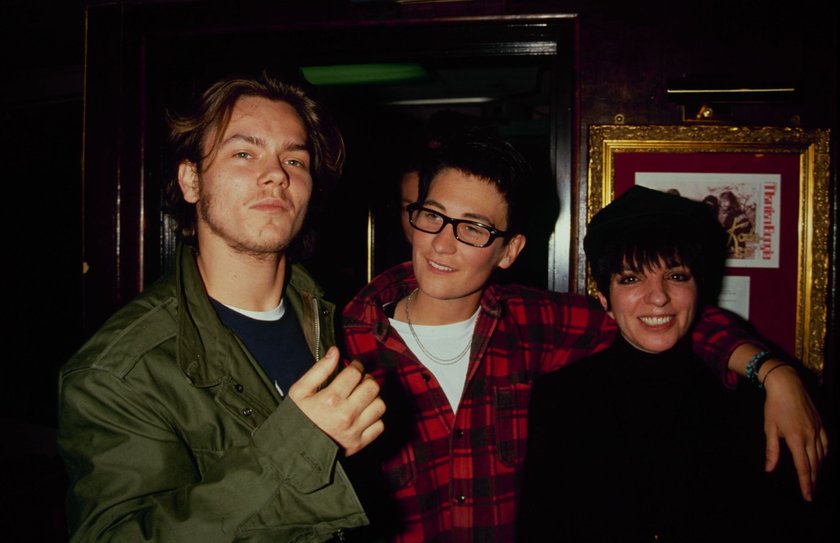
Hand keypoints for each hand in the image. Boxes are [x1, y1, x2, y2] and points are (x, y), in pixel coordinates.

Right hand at [288, 347, 385, 455]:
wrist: (294, 450)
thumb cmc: (296, 418)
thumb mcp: (300, 391)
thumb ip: (319, 370)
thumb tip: (335, 352)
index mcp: (330, 399)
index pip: (355, 373)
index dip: (356, 366)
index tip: (353, 367)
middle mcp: (345, 414)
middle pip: (372, 387)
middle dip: (367, 379)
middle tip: (360, 381)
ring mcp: (354, 430)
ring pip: (379, 405)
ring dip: (373, 398)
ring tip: (362, 398)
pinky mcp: (359, 444)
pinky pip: (379, 426)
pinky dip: (375, 418)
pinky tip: (364, 414)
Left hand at [762, 363, 827, 500]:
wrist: (787, 385)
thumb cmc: (775, 407)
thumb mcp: (769, 428)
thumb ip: (771, 451)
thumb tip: (769, 469)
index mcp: (796, 439)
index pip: (804, 467)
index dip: (806, 483)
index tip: (808, 496)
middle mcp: (810, 436)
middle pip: (815, 464)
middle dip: (814, 481)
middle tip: (812, 493)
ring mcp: (817, 430)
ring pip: (822, 455)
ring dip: (820, 469)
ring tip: (816, 480)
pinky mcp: (820, 424)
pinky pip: (826, 444)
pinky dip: (825, 454)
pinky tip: (822, 460)